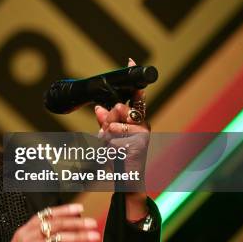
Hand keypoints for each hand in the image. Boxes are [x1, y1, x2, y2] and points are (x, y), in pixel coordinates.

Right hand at [0, 203, 97, 241]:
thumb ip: (39, 240)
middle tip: (92, 223)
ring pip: (60, 239)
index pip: (45, 215)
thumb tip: (62, 235)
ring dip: (80, 237)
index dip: (63, 210)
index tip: (78, 209)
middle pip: (56, 225)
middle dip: (77, 223)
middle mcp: (27, 238)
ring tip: (93, 237)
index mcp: (23, 232)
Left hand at [94, 58, 150, 219]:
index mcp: (136, 119)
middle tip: (108, 135)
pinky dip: (110, 147)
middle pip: (118, 109)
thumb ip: (105, 121)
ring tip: (112, 148)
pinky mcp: (139, 145)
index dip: (134, 78)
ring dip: (106, 138)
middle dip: (107, 122)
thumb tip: (99, 107)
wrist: (129, 181)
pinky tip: (116, 154)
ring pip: (113, 126)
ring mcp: (142, 135)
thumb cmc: (119, 158)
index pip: (136, 96)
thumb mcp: (109, 137)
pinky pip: (115, 139)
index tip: (130, 60)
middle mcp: (143, 124)